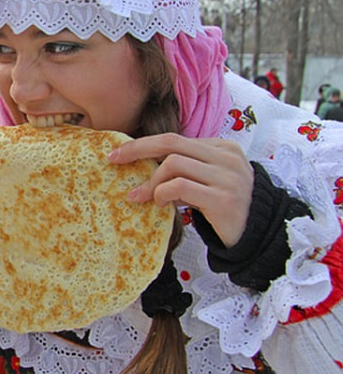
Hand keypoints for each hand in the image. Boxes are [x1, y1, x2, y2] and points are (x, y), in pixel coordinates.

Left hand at [108, 133, 252, 247]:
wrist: (257, 235)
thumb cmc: (224, 207)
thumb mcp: (203, 184)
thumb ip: (181, 172)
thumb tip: (141, 170)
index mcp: (222, 148)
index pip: (176, 139)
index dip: (144, 144)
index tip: (119, 154)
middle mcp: (227, 157)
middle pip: (171, 143)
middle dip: (138, 150)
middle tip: (114, 161)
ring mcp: (228, 177)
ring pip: (174, 163)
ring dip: (152, 181)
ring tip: (145, 197)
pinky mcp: (224, 198)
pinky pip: (181, 186)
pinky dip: (163, 193)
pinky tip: (160, 204)